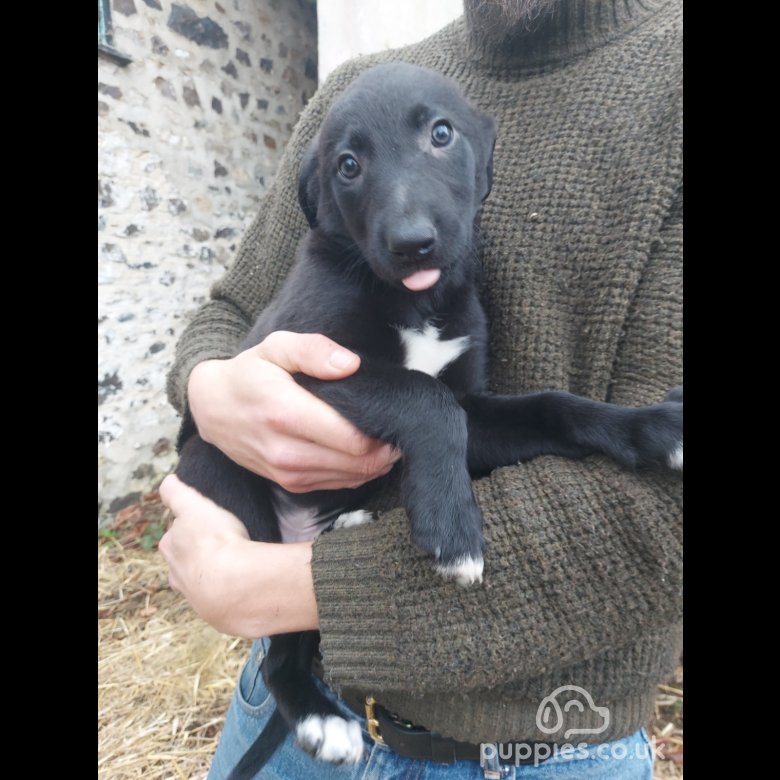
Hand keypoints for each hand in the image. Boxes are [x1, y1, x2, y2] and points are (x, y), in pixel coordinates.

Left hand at [158, 474, 318, 637]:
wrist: (234, 585)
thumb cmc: (213, 541)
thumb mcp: (194, 506)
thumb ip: (177, 493)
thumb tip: (167, 480)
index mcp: (170, 549)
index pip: (174, 536)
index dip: (189, 528)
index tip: (206, 524)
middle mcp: (178, 577)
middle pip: (185, 563)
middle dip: (199, 556)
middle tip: (222, 544)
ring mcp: (198, 598)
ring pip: (203, 584)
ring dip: (216, 576)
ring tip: (237, 566)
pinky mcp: (220, 614)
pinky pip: (225, 600)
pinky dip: (234, 592)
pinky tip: (247, 585)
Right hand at [187, 331, 399, 491]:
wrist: (212, 408)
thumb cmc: (250, 372)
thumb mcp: (276, 346)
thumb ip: (314, 350)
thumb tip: (350, 364)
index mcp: (286, 413)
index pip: (353, 439)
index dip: (382, 430)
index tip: (392, 413)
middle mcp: (286, 451)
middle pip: (359, 463)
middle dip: (385, 447)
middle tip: (396, 425)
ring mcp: (288, 473)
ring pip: (353, 478)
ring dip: (376, 462)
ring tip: (383, 437)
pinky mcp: (291, 484)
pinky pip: (339, 484)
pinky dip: (358, 471)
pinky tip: (363, 451)